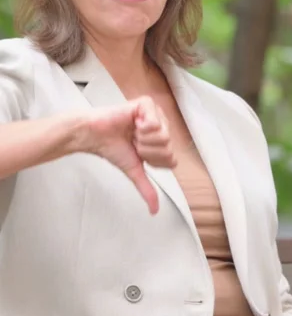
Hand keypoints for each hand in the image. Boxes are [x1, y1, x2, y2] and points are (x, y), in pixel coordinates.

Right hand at [83, 96, 175, 214]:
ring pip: (164, 136)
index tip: (137, 153)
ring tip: (131, 132)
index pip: (172, 160)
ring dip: (143, 140)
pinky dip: (141, 127)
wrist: (94, 136)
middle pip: (169, 148)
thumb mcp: (135, 171)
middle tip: (133, 142)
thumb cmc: (113, 150)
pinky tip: (132, 123)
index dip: (153, 161)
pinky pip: (155, 123)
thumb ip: (147, 189)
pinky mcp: (146, 104)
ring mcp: (155, 113)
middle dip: (147, 151)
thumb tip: (154, 212)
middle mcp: (161, 126)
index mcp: (161, 141)